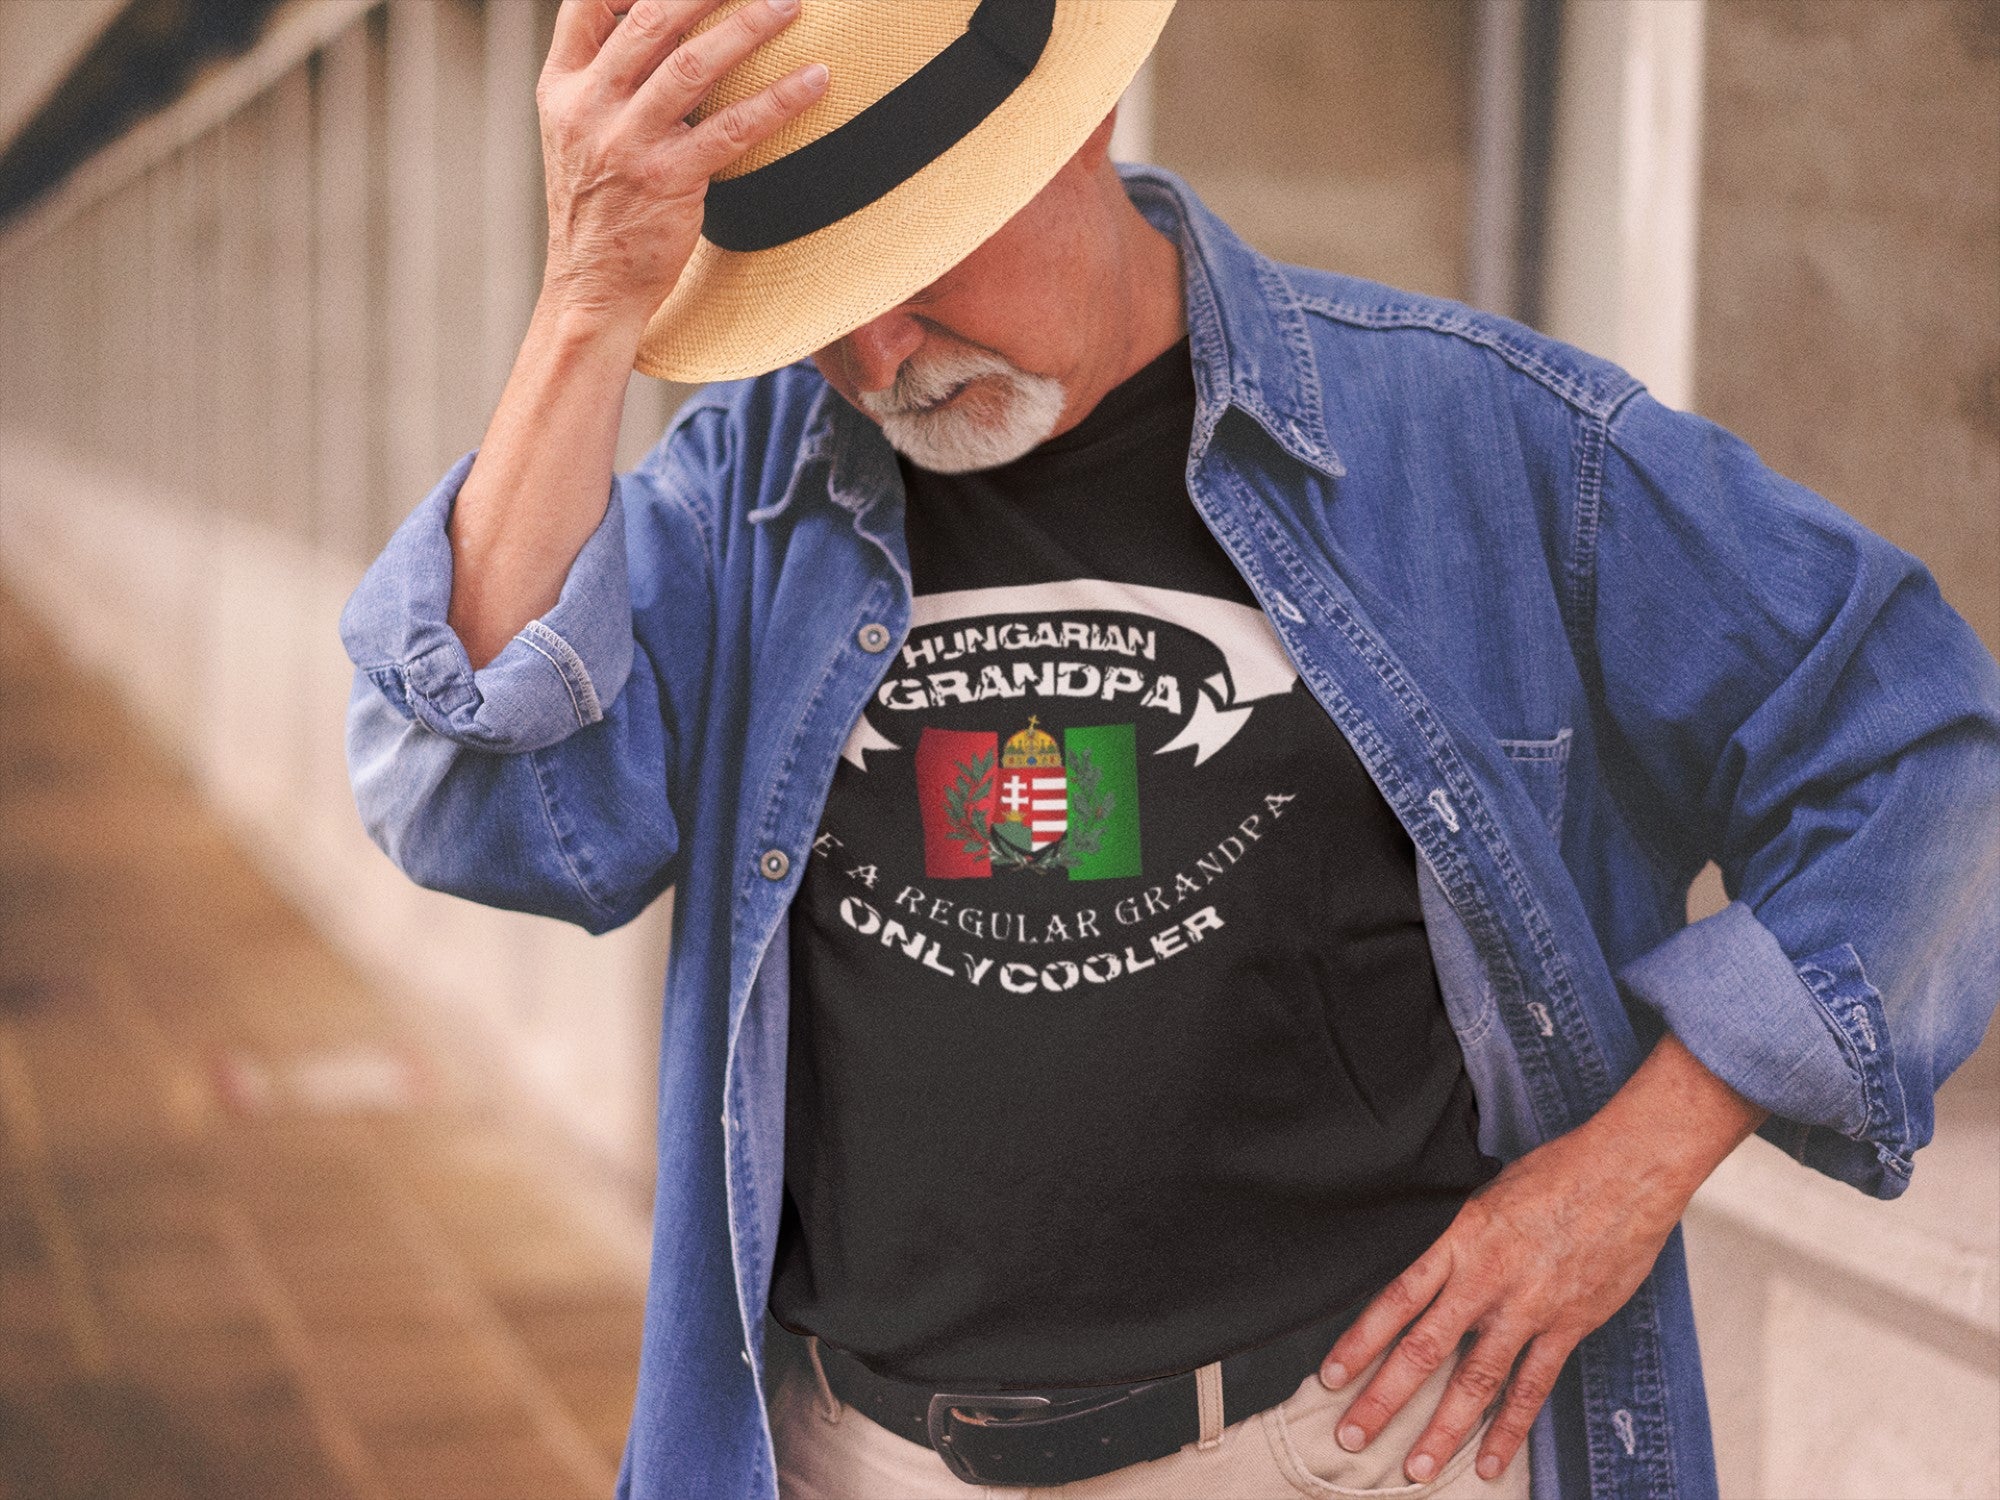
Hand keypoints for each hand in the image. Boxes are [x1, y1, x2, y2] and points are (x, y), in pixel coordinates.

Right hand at [536, 0, 828, 330]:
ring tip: (791, 4)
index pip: (585, 5)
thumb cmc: (598, 206)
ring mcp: (627, 144)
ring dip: (748, 26)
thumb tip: (668, 30)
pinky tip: (815, 81)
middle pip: (650, 21)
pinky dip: (778, 99)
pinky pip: (732, 128)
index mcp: (561, 88)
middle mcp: (588, 108)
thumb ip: (609, 82)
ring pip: (692, 65)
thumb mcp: (579, 134)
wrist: (591, 287)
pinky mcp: (668, 182)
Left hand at [1317, 1033, 1766, 1484]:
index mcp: (1459, 1242)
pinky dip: (1509, 1429)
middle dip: (1383, 1399)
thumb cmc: (1556, 1174)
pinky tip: (1490, 1462)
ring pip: (1475, 1381)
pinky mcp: (1567, 1327)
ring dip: (1441, 1430)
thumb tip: (1434, 1277)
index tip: (1331, 1376)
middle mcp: (1485, 1281)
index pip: (1395, 1301)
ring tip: (1415, 1469)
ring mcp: (1527, 1309)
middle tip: (1351, 1436)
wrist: (1626, 1172)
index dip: (1359, 1342)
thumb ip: (1459, 1243)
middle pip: (1422, 1350)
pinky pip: (1532, 1388)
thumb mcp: (1487, 1198)